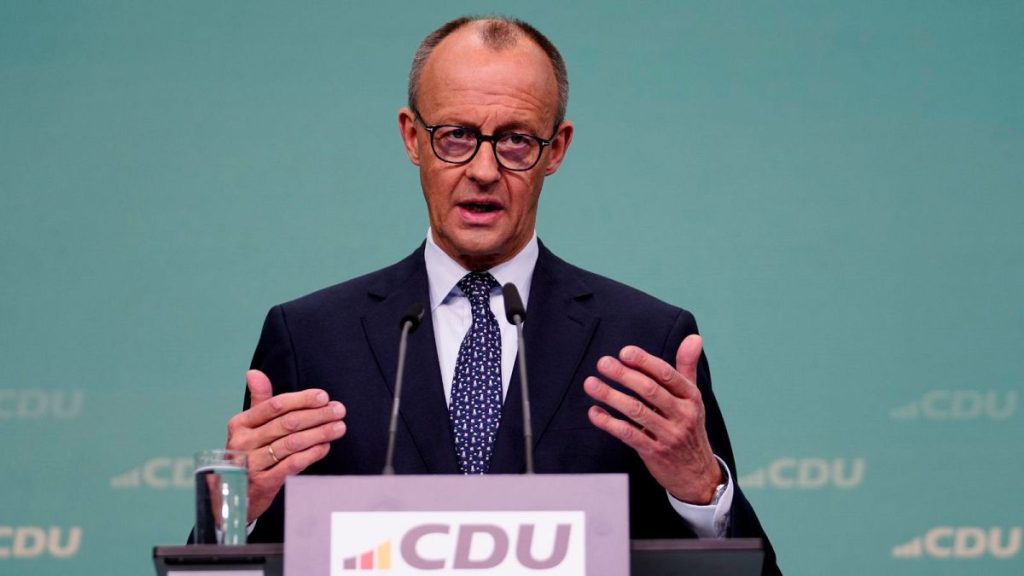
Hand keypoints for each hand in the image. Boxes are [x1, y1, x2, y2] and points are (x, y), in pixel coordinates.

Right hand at [225, 370, 346, 520]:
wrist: (233, 494)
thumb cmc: (248, 454)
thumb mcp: (249, 427)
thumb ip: (259, 401)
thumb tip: (254, 372)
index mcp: (240, 423)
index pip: (275, 405)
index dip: (302, 399)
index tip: (324, 396)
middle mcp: (243, 442)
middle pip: (287, 423)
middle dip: (317, 415)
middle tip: (339, 410)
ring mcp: (252, 463)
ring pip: (292, 443)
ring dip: (320, 433)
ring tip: (339, 427)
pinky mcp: (263, 482)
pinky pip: (292, 464)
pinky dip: (311, 454)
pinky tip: (325, 447)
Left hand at [584, 335, 721, 504]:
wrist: (698, 473)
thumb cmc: (689, 427)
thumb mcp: (692, 398)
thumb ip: (687, 367)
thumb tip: (694, 337)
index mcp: (691, 397)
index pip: (667, 375)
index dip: (645, 362)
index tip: (624, 352)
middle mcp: (682, 415)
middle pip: (650, 391)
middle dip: (624, 375)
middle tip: (603, 363)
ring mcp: (668, 435)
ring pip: (636, 411)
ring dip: (611, 396)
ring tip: (591, 384)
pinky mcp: (654, 452)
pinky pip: (628, 434)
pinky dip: (609, 423)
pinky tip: (594, 412)